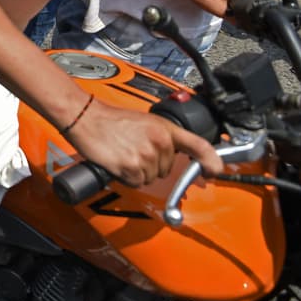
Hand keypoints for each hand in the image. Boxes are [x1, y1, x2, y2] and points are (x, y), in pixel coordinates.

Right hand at [66, 99, 223, 186]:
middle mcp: (160, 143)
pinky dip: (127, 178)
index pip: (199, 146)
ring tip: (124, 154)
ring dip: (138, 172)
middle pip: (166, 169)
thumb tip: (173, 154)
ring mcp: (146, 157)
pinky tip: (118, 163)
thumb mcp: (145, 122)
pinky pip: (136, 183)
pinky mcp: (131, 168)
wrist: (86, 117)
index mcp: (165, 129)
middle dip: (152, 165)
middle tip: (133, 150)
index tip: (215, 171)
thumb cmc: (110, 119)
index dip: (212, 161)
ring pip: (151, 178)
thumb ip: (162, 137)